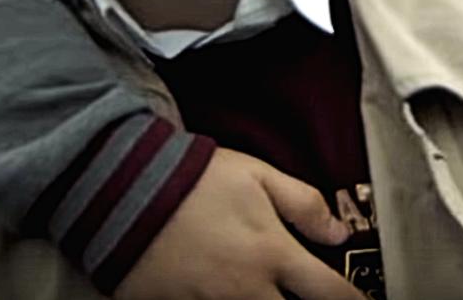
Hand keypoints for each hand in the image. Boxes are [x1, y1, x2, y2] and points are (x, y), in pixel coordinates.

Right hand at [115, 148, 363, 299]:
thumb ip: (305, 204)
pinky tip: (221, 291)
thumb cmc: (192, 178)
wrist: (123, 189)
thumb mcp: (259, 175)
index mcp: (272, 255)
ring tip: (263, 290)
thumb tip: (339, 232)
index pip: (330, 294)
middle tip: (301, 292)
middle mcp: (245, 290)